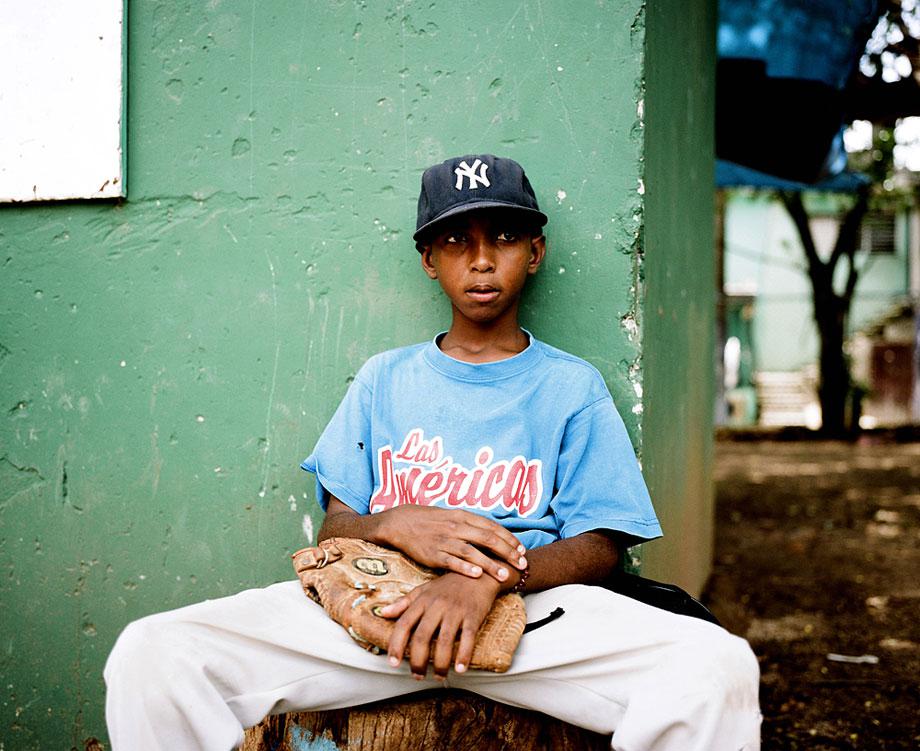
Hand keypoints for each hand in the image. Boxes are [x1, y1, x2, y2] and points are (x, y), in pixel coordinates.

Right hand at [378, 505, 526, 583]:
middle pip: (488, 539)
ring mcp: (444, 541)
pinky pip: (451, 561)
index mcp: (463, 516)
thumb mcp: (452, 515)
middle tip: (521, 564)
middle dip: (507, 553)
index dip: (509, 539)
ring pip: (472, 552)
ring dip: (490, 564)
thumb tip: (492, 534)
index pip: (492, 527)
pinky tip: (477, 575)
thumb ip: (471, 524)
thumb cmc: (429, 520)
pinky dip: (465, 567)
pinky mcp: (433, 554)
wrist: (400, 522)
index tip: (522, 550)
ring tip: (504, 575)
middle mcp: (456, 527)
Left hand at [381, 572, 500, 678]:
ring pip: (444, 641)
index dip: (396, 644)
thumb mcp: (424, 590)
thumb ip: (403, 603)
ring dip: (440, 663)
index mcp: (422, 601)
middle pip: (422, 636)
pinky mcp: (473, 615)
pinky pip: (468, 638)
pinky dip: (463, 655)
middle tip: (417, 675)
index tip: (392, 663)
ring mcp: (455, 610)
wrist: (478, 574)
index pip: (404, 624)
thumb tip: (383, 613)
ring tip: (439, 676)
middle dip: (417, 660)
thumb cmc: (448, 585)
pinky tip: (460, 669)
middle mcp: (437, 605)